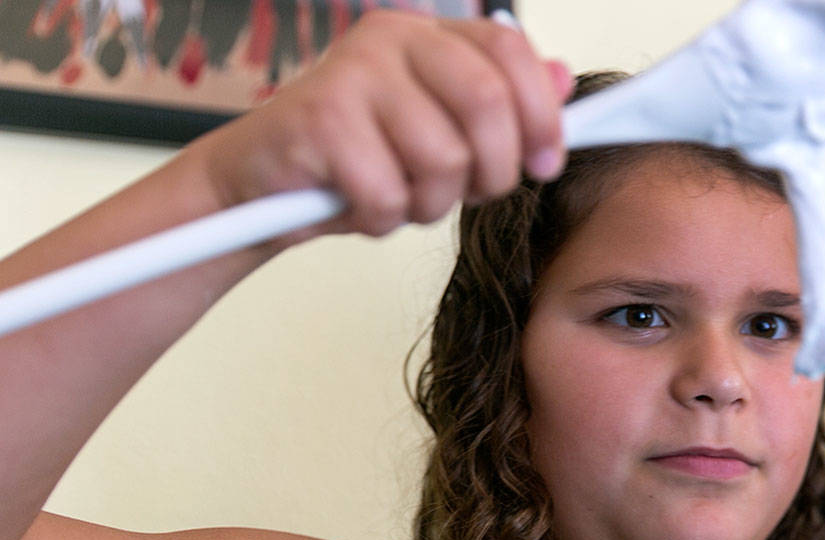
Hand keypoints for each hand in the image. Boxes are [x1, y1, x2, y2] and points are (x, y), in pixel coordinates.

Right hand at [183, 9, 572, 245]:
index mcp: (427, 34)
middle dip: (493, 170)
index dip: (541, 113)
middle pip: (488, 103)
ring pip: (443, 160)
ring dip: (429, 204)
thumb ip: (502, 107)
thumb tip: (564, 79)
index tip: (545, 163)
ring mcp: (351, 74)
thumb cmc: (356, 160)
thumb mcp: (439, 132)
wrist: (260, 185)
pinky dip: (381, 219)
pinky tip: (357, 206)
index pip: (510, 50)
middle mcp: (390, 41)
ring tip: (397, 197)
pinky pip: (389, 193)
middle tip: (469, 193)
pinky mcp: (318, 120)